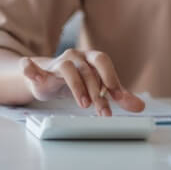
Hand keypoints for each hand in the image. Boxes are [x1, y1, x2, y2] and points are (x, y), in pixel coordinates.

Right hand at [19, 49, 145, 115]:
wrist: (49, 79)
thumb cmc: (78, 81)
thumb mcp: (100, 88)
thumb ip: (119, 96)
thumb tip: (141, 106)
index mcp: (90, 58)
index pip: (102, 61)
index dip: (110, 77)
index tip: (118, 96)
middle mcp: (74, 57)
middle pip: (87, 71)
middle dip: (97, 92)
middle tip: (103, 112)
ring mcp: (56, 63)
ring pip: (67, 69)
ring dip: (76, 86)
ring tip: (83, 105)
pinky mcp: (39, 72)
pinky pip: (31, 67)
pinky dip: (30, 68)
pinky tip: (31, 73)